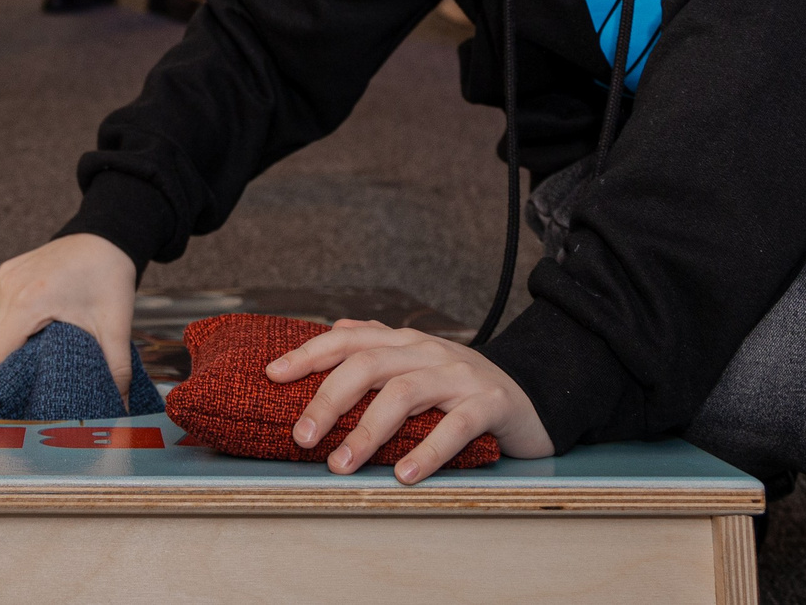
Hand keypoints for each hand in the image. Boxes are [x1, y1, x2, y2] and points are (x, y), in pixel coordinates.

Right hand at [0, 233, 138, 397]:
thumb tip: (123, 407)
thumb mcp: (114, 327)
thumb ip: (116, 370)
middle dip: (18, 353)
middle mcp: (10, 286)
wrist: (107, 237)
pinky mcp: (8, 268)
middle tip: (49, 352)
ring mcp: (6, 275)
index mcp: (29, 302)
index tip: (40, 369)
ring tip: (41, 333)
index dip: (15, 368)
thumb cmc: (109, 279)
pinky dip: (3, 315)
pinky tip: (28, 318)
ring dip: (10, 334)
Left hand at [267, 319, 553, 482]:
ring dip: (368, 431)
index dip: (308, 354)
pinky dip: (429, 451)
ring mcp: (459, 375)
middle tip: (301, 438)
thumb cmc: (461, 386)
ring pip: (404, 393)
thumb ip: (378, 345)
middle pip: (368, 364)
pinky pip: (456, 425)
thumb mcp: (417, 363)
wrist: (534, 394)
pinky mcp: (490, 404)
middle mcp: (427, 351)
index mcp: (404, 341)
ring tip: (342, 464)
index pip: (347, 339)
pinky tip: (406, 475)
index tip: (272, 375)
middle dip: (328, 400)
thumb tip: (333, 329)